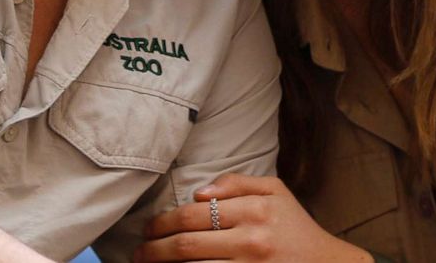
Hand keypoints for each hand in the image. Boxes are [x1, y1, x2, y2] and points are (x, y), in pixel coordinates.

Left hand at [135, 174, 368, 262]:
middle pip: (187, 244)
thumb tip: (198, 192)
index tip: (149, 229)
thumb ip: (237, 183)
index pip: (195, 214)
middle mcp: (252, 240)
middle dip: (155, 248)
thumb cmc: (296, 228)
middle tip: (139, 251)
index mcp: (255, 210)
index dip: (164, 222)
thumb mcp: (275, 192)